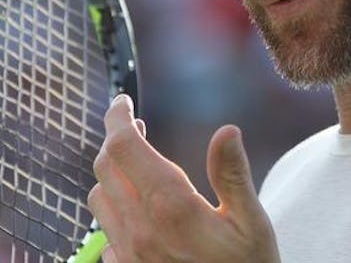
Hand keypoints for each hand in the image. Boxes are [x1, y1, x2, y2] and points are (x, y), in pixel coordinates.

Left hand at [88, 95, 280, 262]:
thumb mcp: (252, 224)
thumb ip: (232, 175)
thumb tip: (226, 131)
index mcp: (170, 207)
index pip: (124, 147)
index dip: (118, 117)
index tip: (123, 103)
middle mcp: (139, 230)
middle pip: (105, 167)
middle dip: (116, 140)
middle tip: (135, 126)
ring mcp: (128, 256)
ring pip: (98, 199)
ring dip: (111, 176)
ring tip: (136, 167)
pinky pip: (105, 235)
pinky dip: (114, 213)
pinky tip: (138, 214)